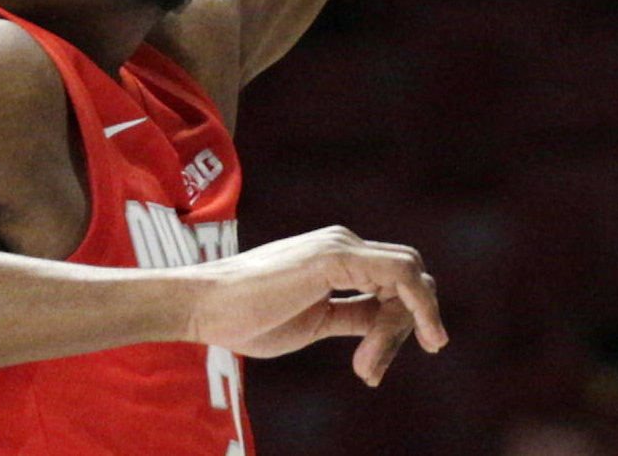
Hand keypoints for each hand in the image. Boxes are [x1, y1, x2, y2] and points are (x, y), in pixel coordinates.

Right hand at [184, 225, 446, 385]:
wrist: (204, 307)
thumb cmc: (246, 318)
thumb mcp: (314, 322)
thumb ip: (351, 316)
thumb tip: (383, 324)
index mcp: (339, 258)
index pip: (393, 281)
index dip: (400, 321)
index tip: (375, 366)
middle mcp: (345, 245)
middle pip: (408, 278)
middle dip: (410, 323)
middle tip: (374, 371)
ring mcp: (342, 247)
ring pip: (409, 276)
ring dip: (406, 325)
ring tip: (366, 369)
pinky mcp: (336, 257)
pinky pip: (399, 274)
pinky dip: (413, 308)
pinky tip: (393, 342)